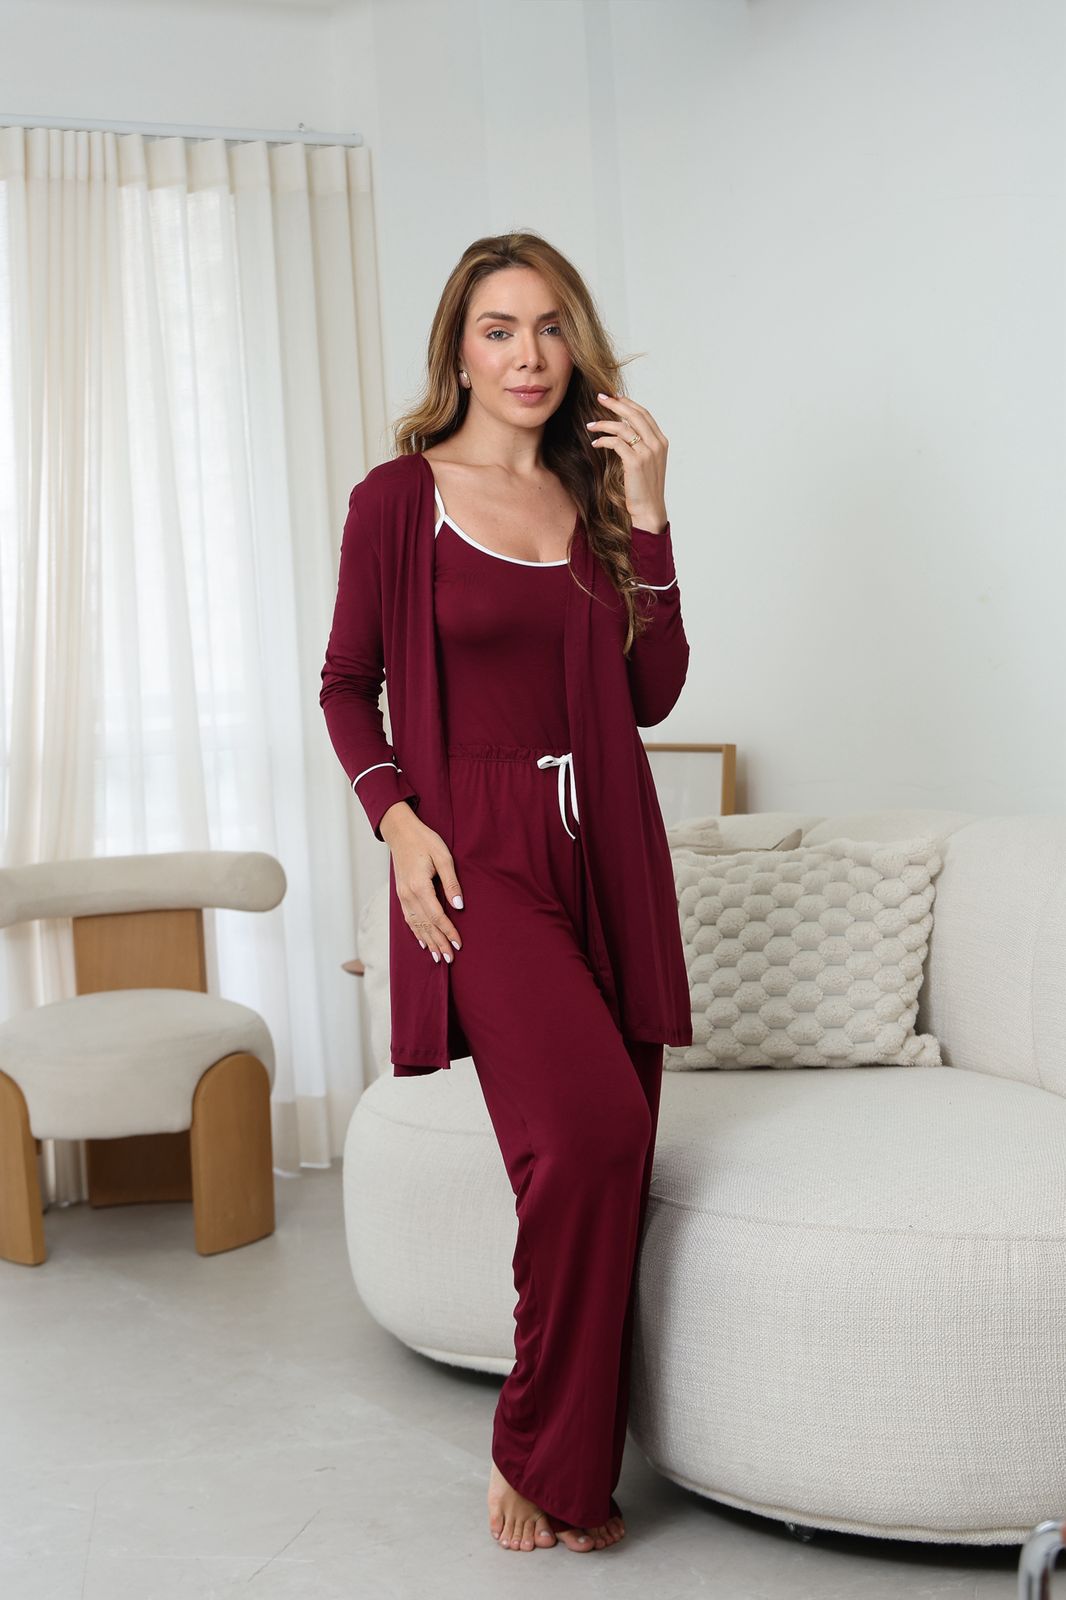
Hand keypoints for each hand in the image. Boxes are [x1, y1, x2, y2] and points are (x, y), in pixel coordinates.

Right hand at [381, 805, 463, 964]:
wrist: (400, 831)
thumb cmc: (425, 840)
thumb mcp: (444, 857)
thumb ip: (452, 883)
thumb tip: (459, 907)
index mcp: (419, 886)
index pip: (437, 916)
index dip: (448, 931)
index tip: (458, 944)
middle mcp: (408, 895)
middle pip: (425, 925)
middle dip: (438, 943)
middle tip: (449, 959)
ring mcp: (402, 896)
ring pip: (415, 925)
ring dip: (427, 942)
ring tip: (437, 958)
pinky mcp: (401, 894)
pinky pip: (408, 919)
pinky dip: (416, 933)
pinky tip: (422, 942)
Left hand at [586, 392, 668, 530]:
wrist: (649, 509)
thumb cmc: (645, 488)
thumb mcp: (647, 463)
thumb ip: (641, 445)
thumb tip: (624, 431)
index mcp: (661, 441)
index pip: (644, 414)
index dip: (628, 403)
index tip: (614, 397)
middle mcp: (656, 444)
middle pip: (634, 414)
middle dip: (615, 403)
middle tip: (599, 398)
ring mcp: (647, 452)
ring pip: (623, 427)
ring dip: (604, 423)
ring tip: (590, 425)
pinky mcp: (635, 462)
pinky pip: (616, 443)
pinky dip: (603, 440)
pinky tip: (595, 443)